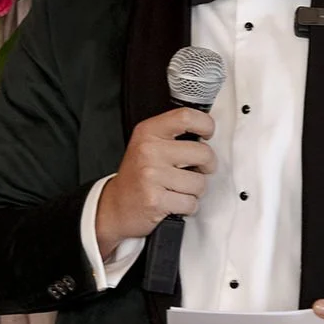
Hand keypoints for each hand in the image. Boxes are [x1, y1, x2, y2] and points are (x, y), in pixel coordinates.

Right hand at [95, 107, 215, 255]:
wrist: (116, 205)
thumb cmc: (137, 175)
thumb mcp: (147, 143)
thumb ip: (172, 134)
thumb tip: (205, 132)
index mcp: (148, 132)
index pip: (186, 117)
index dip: (206, 125)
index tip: (207, 134)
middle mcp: (148, 151)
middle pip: (203, 153)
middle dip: (207, 165)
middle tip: (197, 169)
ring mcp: (151, 176)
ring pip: (200, 183)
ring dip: (195, 190)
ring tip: (179, 188)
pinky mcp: (155, 200)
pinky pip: (191, 203)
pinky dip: (187, 206)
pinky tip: (173, 201)